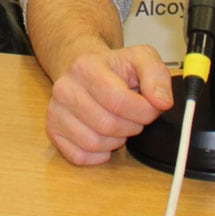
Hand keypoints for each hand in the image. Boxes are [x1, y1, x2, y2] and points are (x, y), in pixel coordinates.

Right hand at [45, 44, 174, 164]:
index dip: (143, 111)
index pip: (118, 100)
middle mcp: (65, 88)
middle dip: (131, 126)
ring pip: (94, 143)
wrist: (85, 71)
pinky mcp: (53, 130)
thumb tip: (162, 102)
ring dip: (115, 140)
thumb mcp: (142, 59)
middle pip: (107, 125)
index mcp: (85, 66)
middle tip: (134, 116)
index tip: (150, 108)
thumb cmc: (115, 68)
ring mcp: (55, 110)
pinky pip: (80, 156)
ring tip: (119, 124)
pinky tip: (104, 136)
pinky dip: (99, 154)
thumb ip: (157, 76)